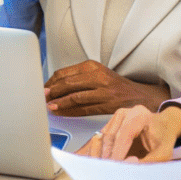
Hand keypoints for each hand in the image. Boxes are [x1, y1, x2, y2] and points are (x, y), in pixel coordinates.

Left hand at [45, 60, 168, 116]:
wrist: (139, 96)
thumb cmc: (114, 86)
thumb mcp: (96, 75)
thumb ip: (77, 79)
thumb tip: (53, 87)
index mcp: (92, 66)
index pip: (64, 73)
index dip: (50, 82)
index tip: (42, 88)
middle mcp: (98, 76)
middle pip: (68, 83)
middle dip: (52, 92)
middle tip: (41, 97)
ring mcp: (103, 90)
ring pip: (75, 96)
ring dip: (60, 103)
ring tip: (49, 106)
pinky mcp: (107, 104)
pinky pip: (84, 109)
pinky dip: (71, 111)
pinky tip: (62, 112)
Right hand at [77, 104, 180, 160]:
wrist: (163, 125)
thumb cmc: (164, 140)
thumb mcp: (163, 153)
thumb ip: (149, 161)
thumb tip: (130, 167)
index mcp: (140, 115)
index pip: (124, 134)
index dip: (117, 153)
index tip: (114, 170)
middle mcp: (125, 112)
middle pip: (110, 135)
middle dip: (107, 155)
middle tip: (105, 173)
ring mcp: (116, 116)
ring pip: (103, 137)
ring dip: (100, 154)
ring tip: (101, 170)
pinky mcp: (111, 123)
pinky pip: (101, 138)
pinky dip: (99, 150)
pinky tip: (100, 163)